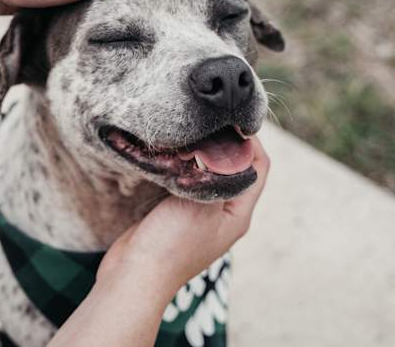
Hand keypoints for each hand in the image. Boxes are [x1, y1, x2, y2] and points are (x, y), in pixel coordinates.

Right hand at [98, 136, 270, 293]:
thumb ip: (218, 175)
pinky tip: (171, 154)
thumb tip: (225, 145)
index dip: (249, 141)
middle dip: (225, 144)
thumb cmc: (171, 245)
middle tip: (208, 121)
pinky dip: (184, 166)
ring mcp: (200, 215)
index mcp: (239, 214)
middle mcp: (224, 214)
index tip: (230, 119)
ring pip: (210, 174)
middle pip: (236, 169)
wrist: (135, 274)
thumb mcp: (202, 205)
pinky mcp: (177, 215)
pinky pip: (188, 183)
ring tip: (190, 132)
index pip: (258, 167)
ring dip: (203, 154)